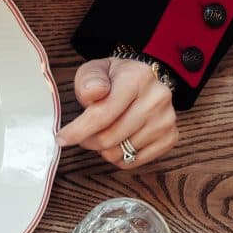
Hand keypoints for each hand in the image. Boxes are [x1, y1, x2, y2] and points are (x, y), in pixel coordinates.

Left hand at [56, 57, 177, 168]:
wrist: (141, 81)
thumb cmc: (113, 79)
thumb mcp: (94, 71)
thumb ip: (88, 80)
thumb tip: (93, 93)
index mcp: (137, 78)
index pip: (103, 114)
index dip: (77, 131)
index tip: (62, 138)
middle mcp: (157, 98)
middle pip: (109, 138)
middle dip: (88, 140)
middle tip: (84, 134)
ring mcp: (166, 120)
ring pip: (120, 153)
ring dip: (103, 150)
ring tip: (104, 134)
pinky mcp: (170, 137)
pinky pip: (134, 162)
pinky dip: (120, 158)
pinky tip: (119, 142)